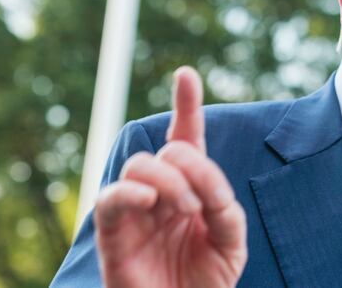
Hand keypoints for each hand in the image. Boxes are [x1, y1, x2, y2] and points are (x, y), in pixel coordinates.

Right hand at [94, 67, 246, 287]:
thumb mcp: (230, 241)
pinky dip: (130, 192)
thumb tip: (201, 181)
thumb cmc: (206, 281)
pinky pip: (110, 198)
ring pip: (139, 166)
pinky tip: (151, 201)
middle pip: (166, 152)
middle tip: (202, 203)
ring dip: (169, 180)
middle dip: (189, 166)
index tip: (186, 74)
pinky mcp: (113, 233)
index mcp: (191, 189)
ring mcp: (136, 210)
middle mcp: (161, 193)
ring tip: (185, 208)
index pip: (185, 140)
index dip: (186, 106)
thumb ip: (223, 206)